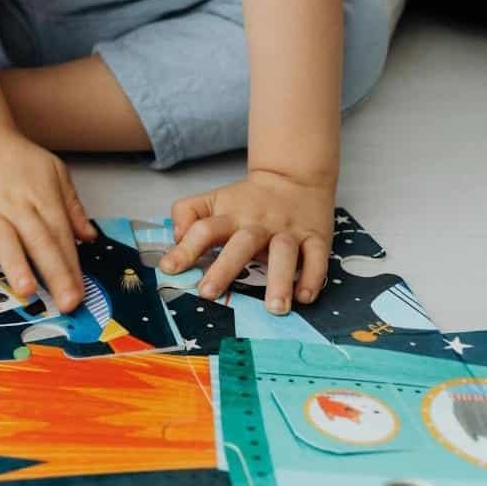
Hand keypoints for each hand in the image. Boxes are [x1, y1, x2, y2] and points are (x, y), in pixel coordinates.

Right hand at [0, 131, 97, 311]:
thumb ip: (72, 206)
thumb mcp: (54, 171)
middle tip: (66, 303)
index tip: (80, 295)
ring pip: (4, 240)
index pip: (62, 236)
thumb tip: (89, 238)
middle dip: (55, 273)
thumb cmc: (16, 155)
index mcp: (43, 197)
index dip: (72, 267)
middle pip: (40, 242)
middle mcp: (18, 206)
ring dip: (15, 265)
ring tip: (26, 290)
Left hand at [160, 170, 334, 313]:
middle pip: (240, 244)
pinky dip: (313, 277)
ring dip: (280, 281)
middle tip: (208, 294)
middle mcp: (257, 224)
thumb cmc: (247, 199)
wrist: (294, 177)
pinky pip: (317, 257)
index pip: (204, 229)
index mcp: (230, 215)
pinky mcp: (315, 236)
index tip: (169, 269)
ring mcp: (287, 231)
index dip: (185, 248)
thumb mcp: (213, 199)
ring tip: (275, 308)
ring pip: (284, 253)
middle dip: (224, 269)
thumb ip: (187, 213)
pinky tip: (305, 297)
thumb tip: (177, 237)